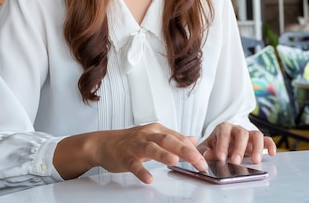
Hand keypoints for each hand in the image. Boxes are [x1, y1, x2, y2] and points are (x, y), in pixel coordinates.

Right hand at [55, 123, 207, 183]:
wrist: (103, 143)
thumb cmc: (130, 141)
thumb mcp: (154, 136)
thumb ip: (174, 138)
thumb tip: (193, 139)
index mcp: (157, 130)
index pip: (178, 138)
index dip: (192, 149)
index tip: (204, 160)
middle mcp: (148, 135)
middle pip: (169, 141)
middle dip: (185, 151)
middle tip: (198, 162)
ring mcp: (136, 145)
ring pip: (151, 148)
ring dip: (163, 154)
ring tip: (174, 161)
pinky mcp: (125, 156)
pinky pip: (134, 164)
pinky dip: (141, 171)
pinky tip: (148, 178)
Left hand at [196, 122, 276, 164]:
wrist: (218, 148)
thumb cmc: (212, 148)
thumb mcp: (205, 149)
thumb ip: (205, 151)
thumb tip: (209, 154)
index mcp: (223, 129)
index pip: (224, 132)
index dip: (222, 144)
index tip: (221, 157)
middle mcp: (237, 129)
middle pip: (241, 133)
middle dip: (239, 148)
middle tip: (236, 161)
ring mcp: (248, 135)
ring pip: (256, 135)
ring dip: (257, 147)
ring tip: (255, 161)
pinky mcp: (257, 142)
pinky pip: (266, 140)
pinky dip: (270, 145)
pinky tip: (271, 154)